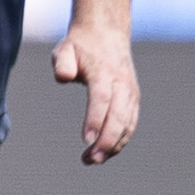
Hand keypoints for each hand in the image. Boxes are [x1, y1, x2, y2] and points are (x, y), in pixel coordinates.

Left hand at [52, 22, 138, 164]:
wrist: (106, 34)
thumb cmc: (80, 45)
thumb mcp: (64, 48)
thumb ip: (61, 62)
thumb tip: (63, 77)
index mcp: (105, 72)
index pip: (102, 99)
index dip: (95, 120)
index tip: (85, 140)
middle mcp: (122, 84)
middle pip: (119, 116)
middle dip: (107, 141)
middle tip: (90, 160)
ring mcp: (131, 93)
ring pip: (128, 124)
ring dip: (113, 145)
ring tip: (92, 160)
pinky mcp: (133, 100)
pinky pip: (130, 124)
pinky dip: (120, 140)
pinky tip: (105, 152)